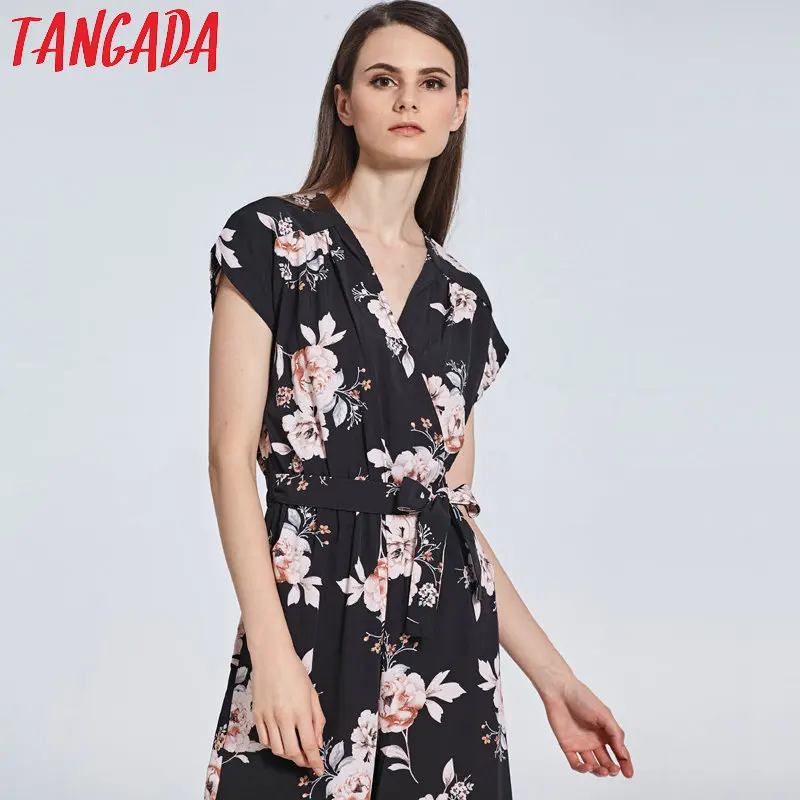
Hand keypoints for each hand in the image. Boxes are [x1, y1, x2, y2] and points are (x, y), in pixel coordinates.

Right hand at [250, 650, 325, 775]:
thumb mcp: (312, 693)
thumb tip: (317, 741)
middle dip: (301, 761)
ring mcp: (268, 717)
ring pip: (277, 749)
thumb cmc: (294, 671)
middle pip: (292, 752)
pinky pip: (264, 739)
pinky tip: (280, 740)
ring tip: (294, 750)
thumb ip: (317, 719)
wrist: (271, 656)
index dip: (314, 761)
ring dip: (287, 755)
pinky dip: (273, 745)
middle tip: (307, 761)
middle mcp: (284, 716)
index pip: (309, 745)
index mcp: (301, 710)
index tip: (318, 769)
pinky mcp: (257, 715)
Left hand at [541, 677, 633, 777]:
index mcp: (605, 733)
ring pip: (592, 765)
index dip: (625, 763)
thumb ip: (615, 733)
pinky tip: (587, 766)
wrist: (560, 691)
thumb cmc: (583, 698)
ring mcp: (581, 744)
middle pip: (606, 761)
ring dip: (599, 771)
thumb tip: (623, 753)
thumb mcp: (604, 714)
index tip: (629, 774)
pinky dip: (582, 768)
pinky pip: (575, 763)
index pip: (618, 752)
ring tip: (602, 770)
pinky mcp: (567, 746)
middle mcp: (594, 740)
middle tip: (613, 770)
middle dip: (611, 769)